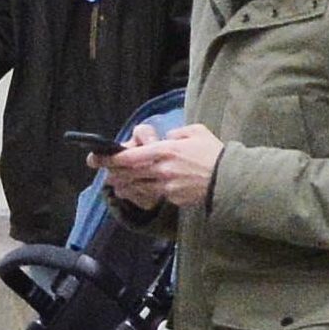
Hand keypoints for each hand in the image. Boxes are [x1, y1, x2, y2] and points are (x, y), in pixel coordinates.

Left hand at [102, 125, 226, 209]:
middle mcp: (161, 169)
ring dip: (124, 186)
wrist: (228, 179)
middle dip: (113, 173)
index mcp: (166, 150)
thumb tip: (165, 139)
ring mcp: (166, 186)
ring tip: (115, 185)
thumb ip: (176, 133)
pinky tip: (137, 192)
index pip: (132, 156)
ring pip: (137, 187)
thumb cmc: (213, 152)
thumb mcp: (196, 132)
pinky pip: (152, 194)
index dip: (113, 158)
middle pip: (129, 173)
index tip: (100, 157)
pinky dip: (142, 193)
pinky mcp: (172, 198)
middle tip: (103, 172)